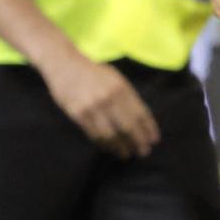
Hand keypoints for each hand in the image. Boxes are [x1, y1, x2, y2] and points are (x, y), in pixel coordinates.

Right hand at [43, 53, 159, 157]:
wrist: (65, 65)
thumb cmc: (94, 72)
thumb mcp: (116, 78)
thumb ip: (128, 97)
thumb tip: (142, 120)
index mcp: (121, 88)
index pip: (140, 113)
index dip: (148, 129)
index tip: (154, 140)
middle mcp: (109, 98)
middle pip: (128, 127)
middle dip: (138, 142)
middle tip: (144, 152)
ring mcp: (93, 107)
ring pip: (111, 135)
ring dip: (121, 147)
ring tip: (126, 154)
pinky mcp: (78, 114)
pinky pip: (94, 135)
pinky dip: (104, 144)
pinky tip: (110, 148)